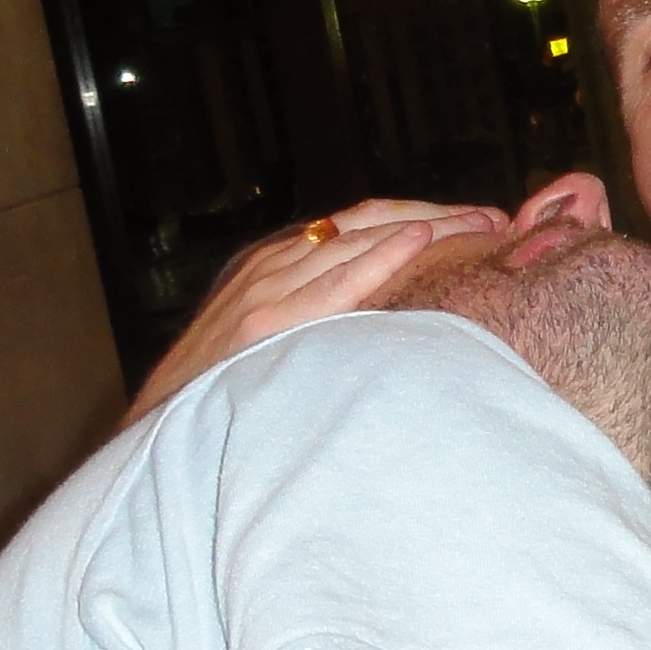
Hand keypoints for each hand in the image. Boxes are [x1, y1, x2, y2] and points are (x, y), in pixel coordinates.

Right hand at [125, 199, 506, 424]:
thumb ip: (321, 324)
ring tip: (482, 223)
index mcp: (279, 267)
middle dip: (438, 215)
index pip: (361, 227)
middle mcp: (273, 267)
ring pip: (357, 239)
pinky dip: (377, 256)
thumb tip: (391, 330)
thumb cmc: (219, 399)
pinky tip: (420, 241)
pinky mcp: (262, 323)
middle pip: (368, 223)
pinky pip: (332, 282)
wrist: (151, 434)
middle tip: (499, 218)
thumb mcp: (273, 344)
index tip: (480, 222)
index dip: (422, 219)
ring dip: (426, 225)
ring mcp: (265, 291)